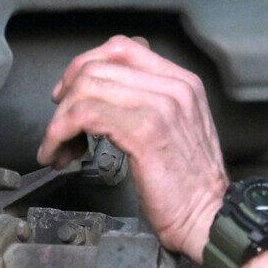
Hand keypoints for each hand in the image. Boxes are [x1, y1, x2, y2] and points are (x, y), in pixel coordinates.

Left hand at [38, 36, 227, 262]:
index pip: (122, 48)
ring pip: (86, 90)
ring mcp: (160, 107)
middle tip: (58, 125)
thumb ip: (152, 105)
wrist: (210, 219)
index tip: (70, 92)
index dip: (85, 65)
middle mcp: (174, 88)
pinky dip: (59, 134)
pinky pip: (84, 115)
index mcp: (183, 84)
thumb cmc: (192, 187)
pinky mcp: (143, 131)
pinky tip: (58, 153)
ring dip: (59, 120)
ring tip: (57, 147)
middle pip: (98, 67)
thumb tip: (106, 97)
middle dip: (66, 96)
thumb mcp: (179, 131)